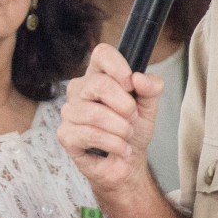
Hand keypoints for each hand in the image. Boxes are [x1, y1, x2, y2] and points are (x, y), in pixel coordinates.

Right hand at [57, 43, 164, 202]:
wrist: (127, 163)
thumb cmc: (132, 131)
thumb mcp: (149, 106)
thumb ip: (151, 88)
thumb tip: (139, 78)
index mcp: (98, 76)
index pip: (102, 54)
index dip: (119, 68)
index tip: (131, 86)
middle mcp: (79, 91)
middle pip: (100, 84)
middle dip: (126, 106)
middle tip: (132, 118)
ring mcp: (69, 113)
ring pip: (96, 114)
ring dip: (121, 129)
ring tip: (126, 136)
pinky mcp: (66, 135)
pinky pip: (91, 135)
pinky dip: (113, 144)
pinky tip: (120, 149)